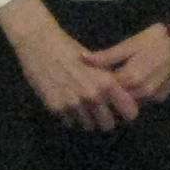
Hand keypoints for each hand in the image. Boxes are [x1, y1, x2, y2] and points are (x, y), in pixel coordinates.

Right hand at [0, 0, 142, 130]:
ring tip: (81, 103)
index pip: (130, 112)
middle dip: (105, 118)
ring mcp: (74, 104)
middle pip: (108, 125)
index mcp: (107, 83)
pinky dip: (70, 115)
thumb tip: (123, 98)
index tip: (120, 109)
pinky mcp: (56, 108)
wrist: (39, 43)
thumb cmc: (70, 49)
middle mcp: (93, 96)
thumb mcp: (97, 62)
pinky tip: (66, 100)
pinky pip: (70, 122)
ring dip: (87, 118)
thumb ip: (109, 81)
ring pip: (88, 126)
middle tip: (99, 110)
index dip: (125, 111)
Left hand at [87, 0, 169, 106]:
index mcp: (130, 78)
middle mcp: (141, 92)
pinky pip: (143, 100)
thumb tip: (83, 59)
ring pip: (130, 102)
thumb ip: (106, 56)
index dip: (95, 85)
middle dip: (108, 94)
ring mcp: (153, 97)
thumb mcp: (129, 44)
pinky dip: (136, 95)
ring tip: (115, 85)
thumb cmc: (155, 39)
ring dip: (122, 96)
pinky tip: (134, 84)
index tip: (88, 80)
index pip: (105, 89)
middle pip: (117, 100)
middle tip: (100, 86)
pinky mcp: (161, 98)